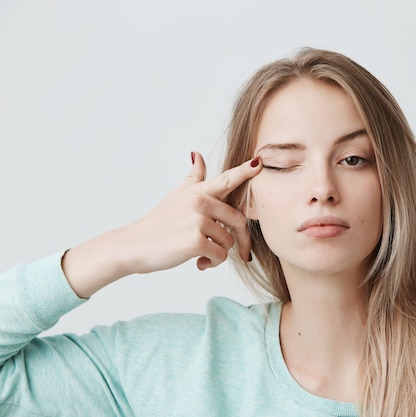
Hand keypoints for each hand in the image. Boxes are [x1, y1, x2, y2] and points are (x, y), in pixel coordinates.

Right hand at [62, 152, 261, 297]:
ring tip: (203, 256)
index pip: (226, 179)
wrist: (133, 245)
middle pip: (238, 220)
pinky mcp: (195, 240)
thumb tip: (197, 154)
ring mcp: (198, 219)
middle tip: (242, 253)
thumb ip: (194, 177)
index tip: (260, 162)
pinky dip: (212, 263)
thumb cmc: (158, 223)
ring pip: (228, 241)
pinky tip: (198, 264)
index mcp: (198, 191)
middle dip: (241, 240)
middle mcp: (200, 201)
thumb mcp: (177, 196)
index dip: (245, 172)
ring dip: (220, 254)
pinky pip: (219, 255)